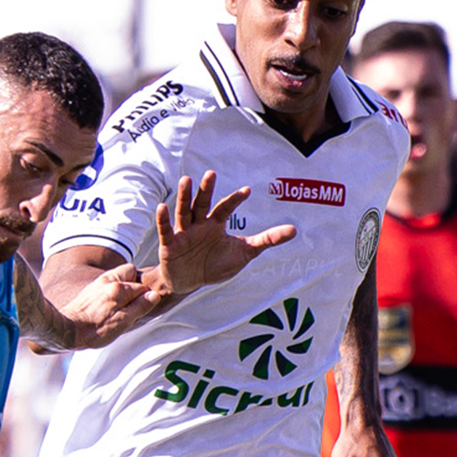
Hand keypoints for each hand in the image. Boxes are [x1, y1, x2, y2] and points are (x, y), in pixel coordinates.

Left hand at [52, 262, 163, 349]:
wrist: (67, 331)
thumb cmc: (93, 331)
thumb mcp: (122, 323)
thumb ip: (139, 307)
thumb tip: (154, 295)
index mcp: (119, 288)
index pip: (143, 287)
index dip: (147, 298)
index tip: (145, 309)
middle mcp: (107, 281)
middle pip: (130, 273)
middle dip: (136, 286)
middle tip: (135, 305)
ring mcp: (97, 284)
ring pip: (119, 278)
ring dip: (124, 289)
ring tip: (122, 308)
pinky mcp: (90, 290)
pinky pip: (108, 284)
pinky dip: (114, 293)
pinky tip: (110, 308)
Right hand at [152, 172, 297, 300]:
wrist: (187, 283)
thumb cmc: (215, 265)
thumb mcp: (244, 253)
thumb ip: (266, 240)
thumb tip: (295, 230)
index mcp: (216, 225)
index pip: (226, 208)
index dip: (235, 200)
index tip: (247, 190)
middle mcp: (199, 224)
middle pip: (203, 203)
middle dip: (206, 190)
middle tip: (211, 173)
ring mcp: (183, 233)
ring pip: (184, 211)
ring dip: (184, 197)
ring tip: (186, 180)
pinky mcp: (169, 244)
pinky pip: (166, 230)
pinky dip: (163, 220)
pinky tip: (162, 208)